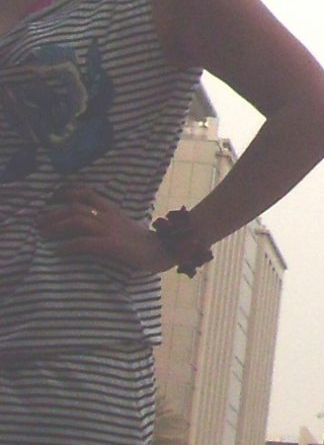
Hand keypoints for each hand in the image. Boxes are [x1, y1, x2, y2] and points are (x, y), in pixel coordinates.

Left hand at [38, 186, 170, 275]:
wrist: (164, 251)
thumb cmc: (142, 242)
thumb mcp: (123, 225)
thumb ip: (106, 220)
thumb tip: (84, 223)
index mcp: (112, 210)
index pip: (86, 193)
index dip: (65, 192)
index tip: (50, 198)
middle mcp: (109, 216)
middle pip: (75, 207)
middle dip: (53, 214)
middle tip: (38, 223)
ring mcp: (110, 230)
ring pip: (77, 220)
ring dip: (55, 227)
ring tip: (43, 235)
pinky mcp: (111, 245)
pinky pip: (84, 243)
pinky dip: (67, 246)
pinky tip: (58, 251)